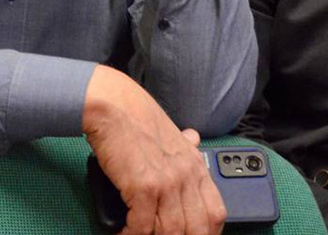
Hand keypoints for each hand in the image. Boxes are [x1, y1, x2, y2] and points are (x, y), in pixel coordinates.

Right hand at [84, 65, 225, 234]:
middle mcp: (185, 177)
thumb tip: (193, 138)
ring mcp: (166, 183)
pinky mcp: (143, 187)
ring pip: (170, 232)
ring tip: (138, 234)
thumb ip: (184, 144)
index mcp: (195, 165)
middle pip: (196, 229)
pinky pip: (142, 226)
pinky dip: (132, 234)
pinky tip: (123, 232)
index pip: (215, 213)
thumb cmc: (135, 116)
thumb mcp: (169, 130)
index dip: (206, 232)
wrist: (112, 105)